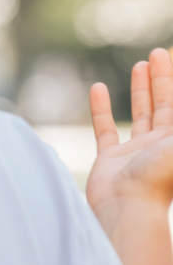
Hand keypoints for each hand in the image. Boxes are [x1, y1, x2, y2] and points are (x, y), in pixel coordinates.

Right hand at [87, 48, 172, 231]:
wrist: (129, 210)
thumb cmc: (159, 179)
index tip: (171, 57)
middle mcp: (158, 144)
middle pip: (163, 104)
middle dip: (161, 79)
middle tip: (157, 54)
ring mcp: (134, 151)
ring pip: (139, 113)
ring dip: (139, 90)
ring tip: (139, 66)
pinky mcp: (109, 159)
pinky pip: (105, 128)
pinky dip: (101, 108)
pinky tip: (98, 88)